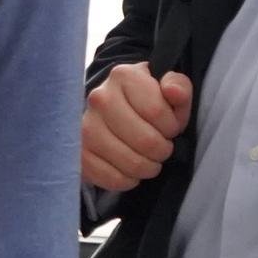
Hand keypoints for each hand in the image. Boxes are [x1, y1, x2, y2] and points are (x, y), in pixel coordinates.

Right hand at [82, 62, 192, 192]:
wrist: (113, 110)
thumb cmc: (146, 101)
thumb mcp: (168, 89)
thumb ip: (179, 86)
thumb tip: (173, 93)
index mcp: (124, 76)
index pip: (157, 113)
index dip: (172, 126)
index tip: (169, 126)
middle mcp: (99, 98)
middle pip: (145, 141)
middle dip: (162, 150)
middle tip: (160, 147)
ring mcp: (84, 127)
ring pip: (130, 162)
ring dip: (147, 167)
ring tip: (147, 159)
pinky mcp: (77, 152)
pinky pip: (111, 178)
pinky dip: (127, 180)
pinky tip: (130, 170)